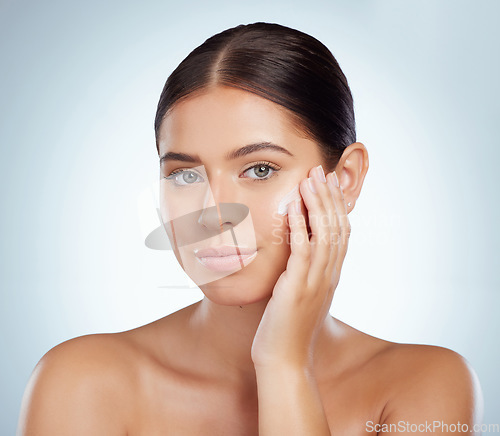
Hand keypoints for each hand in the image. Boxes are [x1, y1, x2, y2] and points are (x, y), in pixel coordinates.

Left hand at [251, 165, 350, 369]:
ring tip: (311, 179)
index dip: (336, 206)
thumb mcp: (303, 296)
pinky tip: (296, 207)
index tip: (329, 184)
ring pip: (323, 234)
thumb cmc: (289, 329)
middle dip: (329, 197)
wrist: (284, 360)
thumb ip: (307, 275)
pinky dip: (301, 226)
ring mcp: (315, 281)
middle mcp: (328, 275)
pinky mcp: (297, 287)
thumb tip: (302, 257)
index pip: (341, 234)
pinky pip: (302, 250)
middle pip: (336, 228)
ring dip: (318, 204)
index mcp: (330, 276)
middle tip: (323, 170)